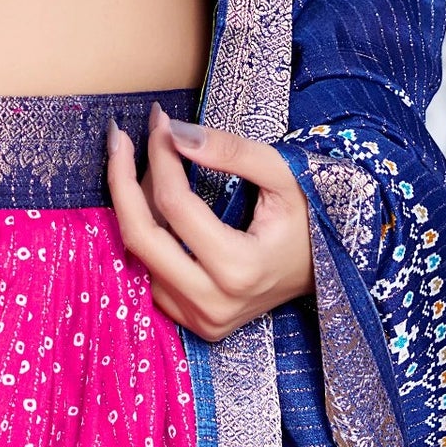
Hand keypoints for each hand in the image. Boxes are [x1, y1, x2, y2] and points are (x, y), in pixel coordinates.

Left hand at [105, 100, 313, 340]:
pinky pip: (151, 274)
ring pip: (140, 256)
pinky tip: (155, 200)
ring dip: (136, 204)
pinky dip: (148, 233)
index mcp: (241, 270)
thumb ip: (232, 152)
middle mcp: (214, 304)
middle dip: (122, 180)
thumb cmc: (310, 218)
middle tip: (120, 138)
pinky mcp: (193, 323)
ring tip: (149, 163)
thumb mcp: (283, 175)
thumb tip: (175, 133)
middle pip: (140, 236)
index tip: (160, 123)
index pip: (176, 205)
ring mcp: (201, 320)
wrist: (325, 268)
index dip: (161, 157)